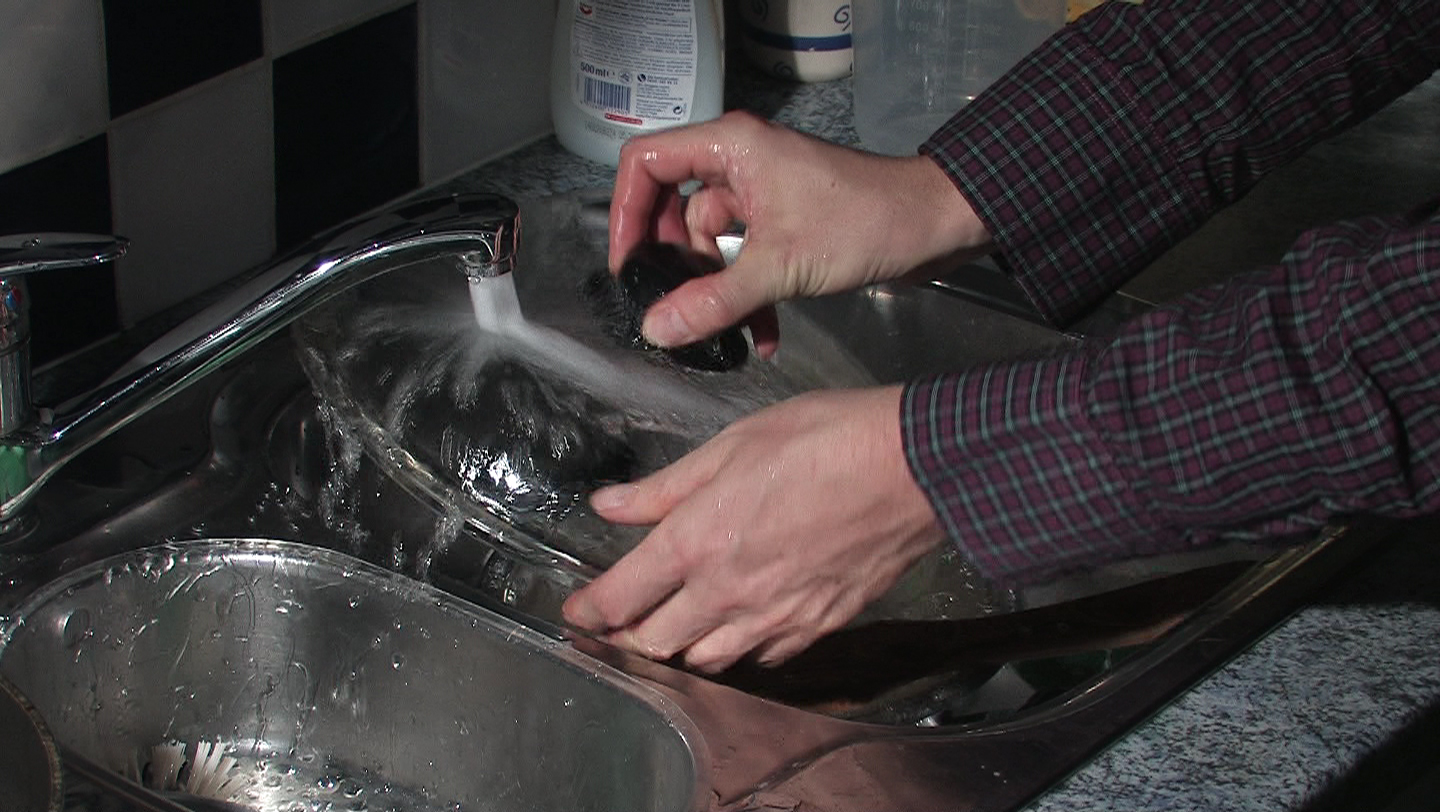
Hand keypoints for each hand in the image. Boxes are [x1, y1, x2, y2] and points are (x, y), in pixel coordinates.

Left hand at [561, 385, 947, 672]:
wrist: (911, 468)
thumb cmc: (823, 441)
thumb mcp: (730, 446)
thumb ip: (664, 487)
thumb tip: (610, 505)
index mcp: (696, 543)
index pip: (621, 598)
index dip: (588, 611)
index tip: (575, 612)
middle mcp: (728, 593)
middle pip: (656, 644)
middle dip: (628, 638)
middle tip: (619, 624)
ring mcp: (775, 617)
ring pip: (708, 661)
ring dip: (682, 650)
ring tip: (675, 629)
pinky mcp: (817, 626)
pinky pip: (764, 658)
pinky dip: (741, 651)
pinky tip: (741, 628)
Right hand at [609, 111, 992, 356]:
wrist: (935, 226)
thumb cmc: (867, 222)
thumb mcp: (781, 266)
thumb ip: (714, 300)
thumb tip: (657, 328)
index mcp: (731, 146)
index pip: (645, 162)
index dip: (625, 212)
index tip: (626, 264)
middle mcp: (739, 161)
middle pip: (670, 206)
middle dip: (672, 261)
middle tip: (668, 302)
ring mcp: (761, 192)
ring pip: (709, 240)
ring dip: (715, 289)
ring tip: (725, 331)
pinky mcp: (782, 221)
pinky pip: (742, 258)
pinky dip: (746, 294)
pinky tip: (760, 337)